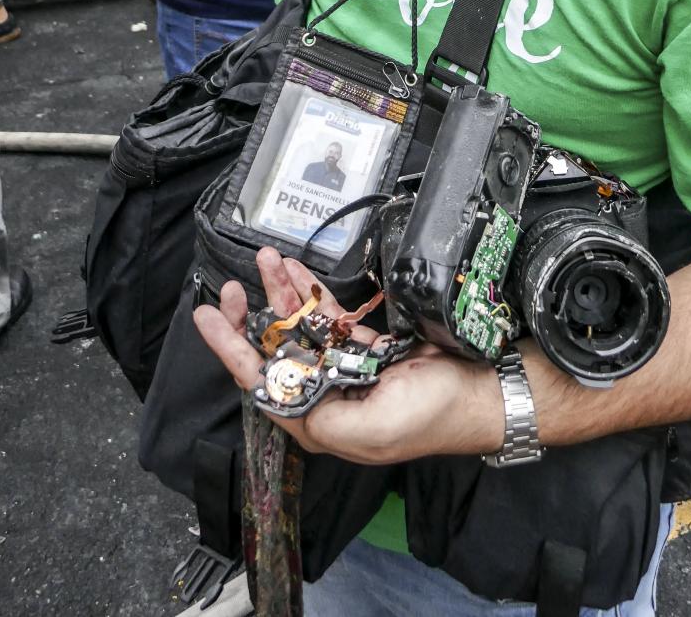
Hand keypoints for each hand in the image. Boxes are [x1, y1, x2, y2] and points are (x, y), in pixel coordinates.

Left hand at [194, 248, 505, 464]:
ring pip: (300, 324)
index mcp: (321, 419)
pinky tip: (297, 271)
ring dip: (281, 292)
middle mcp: (327, 393)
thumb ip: (322, 417)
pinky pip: (329, 314)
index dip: (231, 348)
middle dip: (252, 315)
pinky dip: (312, 291)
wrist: (482, 390)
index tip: (208, 317)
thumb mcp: (371, 429)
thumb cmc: (432, 416)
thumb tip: (281, 397)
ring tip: (265, 261)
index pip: (262, 381)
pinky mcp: (366, 344)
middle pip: (276, 348)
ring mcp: (346, 365)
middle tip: (236, 285)